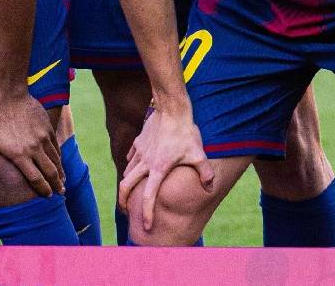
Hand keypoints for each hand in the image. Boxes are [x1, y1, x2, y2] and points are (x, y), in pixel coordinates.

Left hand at [0, 91, 62, 196]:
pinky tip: (58, 162)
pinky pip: (56, 146)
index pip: (36, 179)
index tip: (47, 196)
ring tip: (62, 180)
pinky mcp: (48, 128)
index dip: (43, 190)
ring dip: (60, 171)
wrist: (7, 97)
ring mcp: (43, 137)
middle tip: (60, 192)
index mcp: (19, 156)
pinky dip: (59, 157)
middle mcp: (34, 148)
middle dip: (57, 184)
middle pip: (50, 172)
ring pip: (56, 159)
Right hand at [117, 103, 213, 233]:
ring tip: (129, 193)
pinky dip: (130, 165)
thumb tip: (210, 188)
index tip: (146, 226)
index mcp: (158, 169)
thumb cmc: (185, 132)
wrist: (171, 109)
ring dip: (126, 184)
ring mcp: (139, 151)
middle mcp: (145, 163)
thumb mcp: (198, 154)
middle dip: (123, 201)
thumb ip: (204, 172)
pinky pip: (130, 157)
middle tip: (126, 211)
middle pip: (126, 186)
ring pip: (127, 171)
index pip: (148, 197)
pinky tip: (134, 167)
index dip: (147, 213)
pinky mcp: (138, 141)